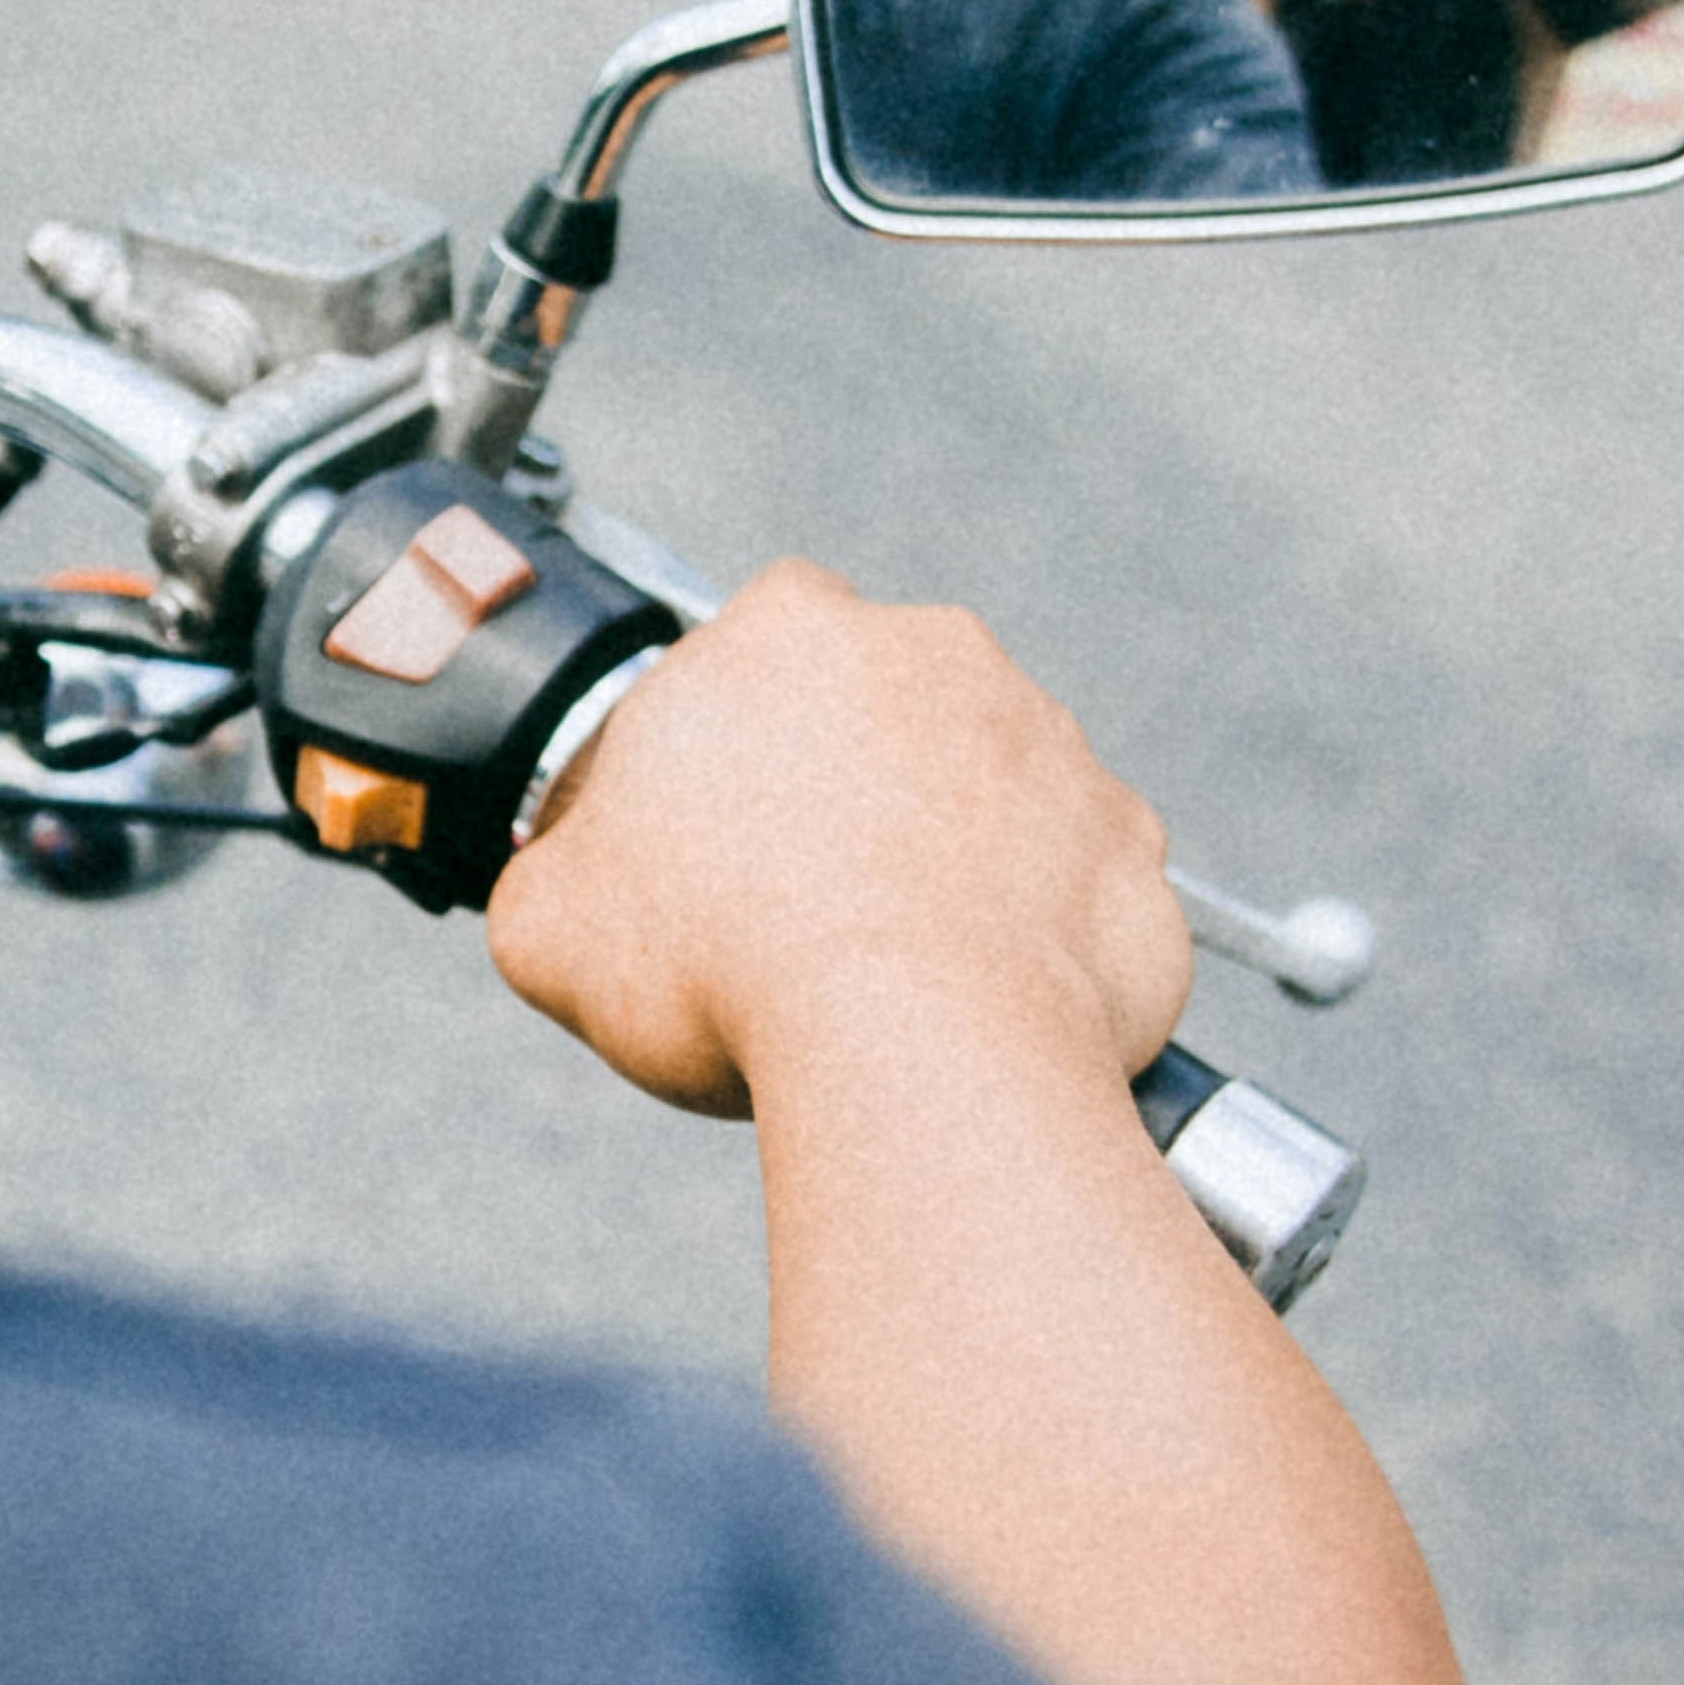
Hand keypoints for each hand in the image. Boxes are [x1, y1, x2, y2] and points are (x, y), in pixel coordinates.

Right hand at [485, 563, 1193, 1124]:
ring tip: (900, 973)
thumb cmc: (728, 966)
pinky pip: (1080, 886)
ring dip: (955, 856)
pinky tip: (986, 1009)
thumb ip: (555, 879)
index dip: (738, 730)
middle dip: (858, 785)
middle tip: (805, 902)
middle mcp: (941, 654)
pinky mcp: (1131, 846)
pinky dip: (1043, 938)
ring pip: (993, 790)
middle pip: (890, 705)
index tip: (721, 819)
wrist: (920, 1050)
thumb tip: (560, 893)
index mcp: (793, 634)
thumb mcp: (552, 926)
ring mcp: (1055, 745)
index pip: (764, 634)